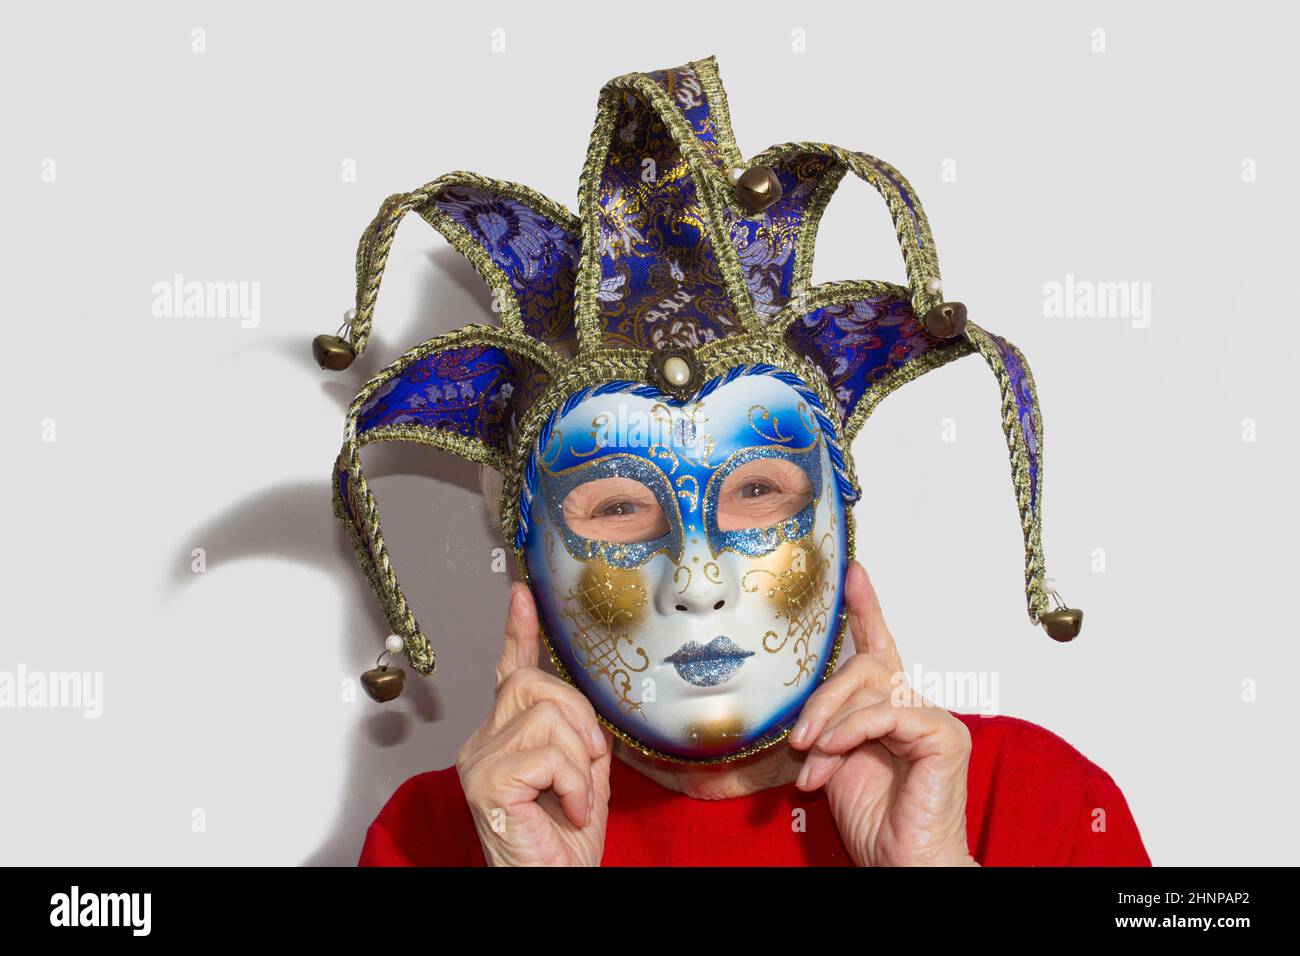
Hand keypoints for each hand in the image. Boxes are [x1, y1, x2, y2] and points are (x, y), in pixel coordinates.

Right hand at [456, 581, 612, 865]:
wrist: (557, 884)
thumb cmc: (566, 842)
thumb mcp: (583, 774)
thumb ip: (578, 734)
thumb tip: (584, 704)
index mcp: (505, 737)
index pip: (509, 673)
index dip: (517, 632)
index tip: (521, 596)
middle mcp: (483, 743)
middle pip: (534, 682)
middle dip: (579, 715)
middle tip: (590, 763)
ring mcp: (479, 761)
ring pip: (547, 714)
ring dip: (580, 758)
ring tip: (576, 797)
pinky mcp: (486, 782)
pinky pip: (549, 753)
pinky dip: (575, 783)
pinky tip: (569, 811)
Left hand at [788, 562, 977, 866]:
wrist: (903, 863)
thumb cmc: (875, 821)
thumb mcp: (835, 762)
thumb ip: (827, 726)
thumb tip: (802, 713)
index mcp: (891, 708)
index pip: (879, 648)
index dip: (866, 609)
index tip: (854, 571)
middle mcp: (916, 706)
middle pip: (864, 667)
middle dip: (822, 698)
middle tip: (798, 740)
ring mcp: (934, 720)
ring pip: (871, 687)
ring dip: (830, 721)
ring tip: (812, 758)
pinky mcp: (944, 736)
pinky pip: (888, 713)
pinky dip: (852, 731)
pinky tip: (832, 754)